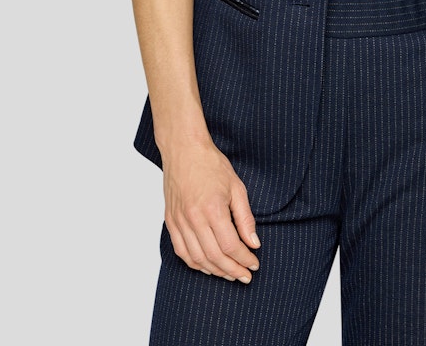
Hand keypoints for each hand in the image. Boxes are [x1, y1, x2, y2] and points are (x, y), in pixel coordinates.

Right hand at [161, 136, 260, 281]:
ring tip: (230, 274)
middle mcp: (193, 218)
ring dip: (215, 271)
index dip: (244, 259)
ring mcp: (179, 221)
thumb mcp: (236, 187)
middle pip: (215, 256)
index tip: (254, 263)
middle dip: (233, 270)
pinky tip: (208, 266)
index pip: (230, 245)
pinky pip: (181, 251)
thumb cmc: (211, 164)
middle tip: (245, 276)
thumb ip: (245, 218)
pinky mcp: (171, 221)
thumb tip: (253, 243)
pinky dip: (195, 263)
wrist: (184, 149)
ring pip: (197, 258)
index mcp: (212, 209)